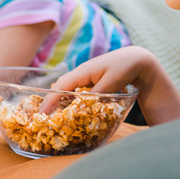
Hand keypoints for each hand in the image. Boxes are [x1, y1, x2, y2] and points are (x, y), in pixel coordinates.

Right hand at [48, 46, 179, 124]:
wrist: (137, 59)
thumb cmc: (126, 67)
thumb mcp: (112, 81)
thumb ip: (98, 93)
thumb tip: (83, 106)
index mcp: (83, 71)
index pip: (61, 86)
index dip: (50, 100)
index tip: (42, 113)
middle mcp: (81, 73)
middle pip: (60, 88)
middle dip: (50, 102)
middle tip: (43, 119)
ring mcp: (86, 77)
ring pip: (68, 90)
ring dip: (59, 102)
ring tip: (52, 118)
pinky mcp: (92, 82)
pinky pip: (76, 92)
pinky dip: (70, 101)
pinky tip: (70, 111)